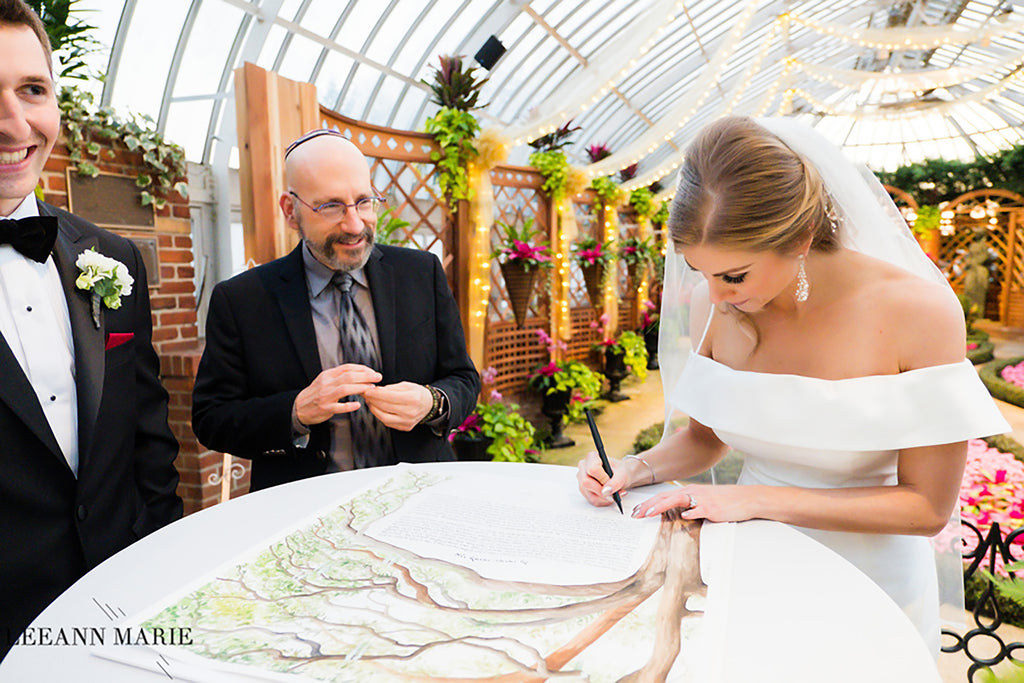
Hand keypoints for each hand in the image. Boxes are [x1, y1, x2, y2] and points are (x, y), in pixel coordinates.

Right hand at [294, 364, 381, 425]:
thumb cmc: (316, 394)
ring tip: (371, 389)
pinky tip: (357, 405)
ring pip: (344, 389)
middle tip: (377, 378)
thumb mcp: (326, 380)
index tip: (372, 372)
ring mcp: (325, 396)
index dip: (362, 369)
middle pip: (348, 376)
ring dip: (360, 388)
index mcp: (328, 375)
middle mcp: (326, 384)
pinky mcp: (325, 408)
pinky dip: (349, 406)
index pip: (347, 368)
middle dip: (365, 376)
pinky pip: (338, 407)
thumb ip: (340, 376)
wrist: (299, 406)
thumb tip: (360, 373)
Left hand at [363, 382, 431, 430]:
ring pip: (384, 417)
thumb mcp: (406, 385)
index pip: (388, 396)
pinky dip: (380, 415)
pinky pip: (388, 423)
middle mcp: (410, 412)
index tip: (367, 390)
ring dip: (374, 409)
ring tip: (371, 402)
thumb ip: (390, 388)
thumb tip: (375, 390)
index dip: (375, 393)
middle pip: (384, 407)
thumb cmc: (418, 394)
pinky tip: (378, 409)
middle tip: (366, 395)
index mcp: (412, 398)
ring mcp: (407, 422)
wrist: (429, 405)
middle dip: (372, 400)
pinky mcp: (405, 427)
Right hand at [576, 451, 630, 507]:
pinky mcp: (584, 491)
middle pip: (587, 482)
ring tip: (616, 493)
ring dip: (605, 497)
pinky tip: (610, 495)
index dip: (602, 478)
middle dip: (603, 490)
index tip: (611, 480)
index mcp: (591, 458)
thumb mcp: (622, 474)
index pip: (592, 469)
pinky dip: (604, 500)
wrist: (621, 476)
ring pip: (589, 494)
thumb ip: (615, 482)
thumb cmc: (620, 471)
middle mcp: (583, 468)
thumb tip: (605, 491)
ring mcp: (581, 480)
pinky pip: (592, 500)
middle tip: (615, 490)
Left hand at [630, 484, 753, 521]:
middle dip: (648, 505)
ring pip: (677, 500)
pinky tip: (684, 516)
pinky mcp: (712, 508)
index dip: (649, 503)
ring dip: (661, 506)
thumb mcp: (703, 500)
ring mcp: (702, 500)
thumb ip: (690, 505)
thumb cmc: (725, 501)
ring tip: (649, 513)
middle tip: (635, 514)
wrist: (746, 498)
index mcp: (689, 491)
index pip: (664, 496)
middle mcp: (693, 493)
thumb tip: (678, 514)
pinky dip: (691, 513)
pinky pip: (699, 510)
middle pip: (665, 497)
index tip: (637, 511)